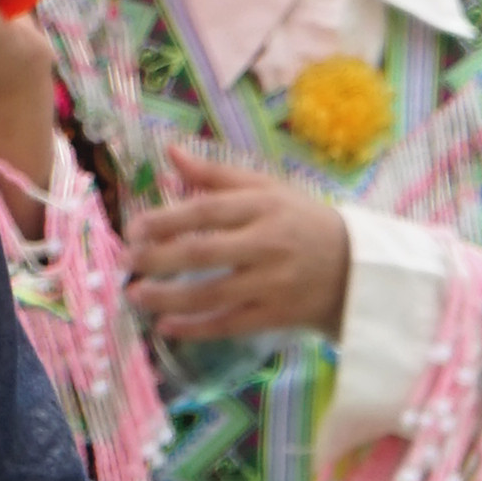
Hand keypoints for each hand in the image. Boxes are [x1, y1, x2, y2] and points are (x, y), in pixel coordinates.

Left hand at [127, 147, 350, 343]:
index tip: (133, 228)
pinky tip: (165, 326)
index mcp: (263, 206)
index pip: (206, 211)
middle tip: (126, 262)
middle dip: (158, 258)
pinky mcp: (275, 315)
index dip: (166, 220)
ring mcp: (271, 283)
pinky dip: (195, 327)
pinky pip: (228, 324)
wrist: (355, 268)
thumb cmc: (302, 221)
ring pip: (211, 293)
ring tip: (135, 294)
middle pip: (203, 252)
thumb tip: (171, 152)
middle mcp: (267, 243)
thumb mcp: (268, 189)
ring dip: (168, 296)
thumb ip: (217, 174)